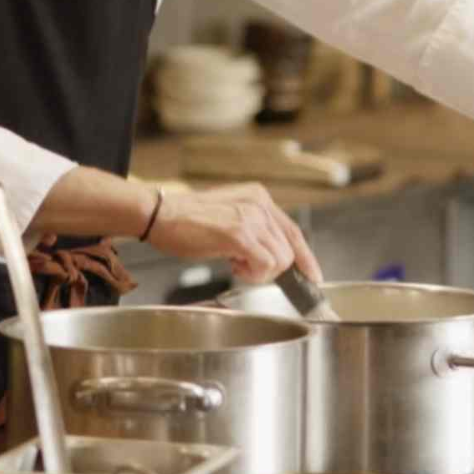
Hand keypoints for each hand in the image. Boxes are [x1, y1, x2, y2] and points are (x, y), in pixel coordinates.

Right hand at [143, 182, 322, 285]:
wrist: (160, 214)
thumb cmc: (186, 221)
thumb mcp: (228, 217)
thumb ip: (253, 231)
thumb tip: (272, 257)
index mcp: (258, 197)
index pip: (293, 231)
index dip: (306, 257)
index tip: (314, 277)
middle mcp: (259, 203)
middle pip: (289, 250)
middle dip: (270, 269)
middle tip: (242, 267)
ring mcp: (251, 217)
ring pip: (281, 260)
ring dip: (259, 272)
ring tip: (234, 263)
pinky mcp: (240, 233)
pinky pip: (266, 265)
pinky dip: (252, 274)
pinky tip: (231, 265)